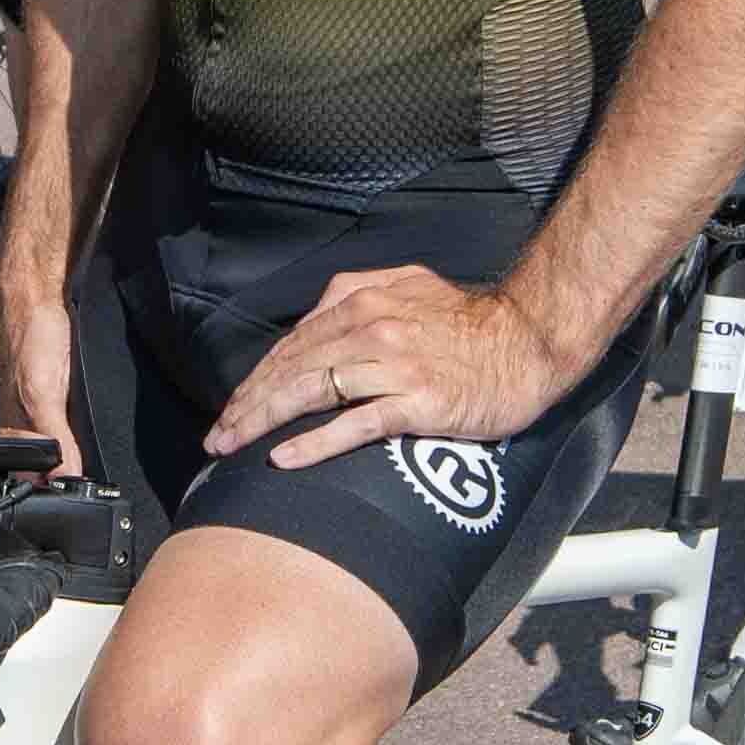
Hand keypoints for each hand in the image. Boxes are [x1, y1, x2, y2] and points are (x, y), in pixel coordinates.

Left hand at [203, 264, 566, 475]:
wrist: (528, 342)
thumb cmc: (471, 323)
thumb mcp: (409, 285)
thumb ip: (359, 292)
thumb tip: (317, 316)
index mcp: (361, 301)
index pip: (291, 345)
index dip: (255, 379)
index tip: (231, 408)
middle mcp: (370, 328)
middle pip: (290, 370)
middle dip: (245, 406)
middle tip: (216, 438)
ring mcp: (392, 365)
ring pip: (310, 393)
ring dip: (263, 423)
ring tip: (232, 448)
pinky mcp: (416, 401)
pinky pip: (354, 424)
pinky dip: (314, 443)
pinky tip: (284, 458)